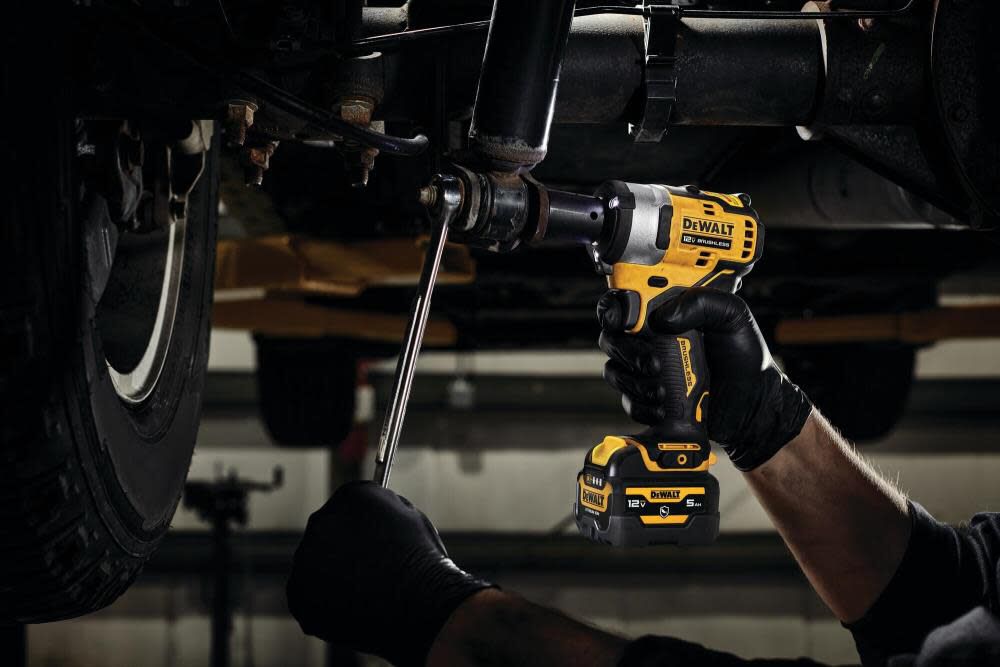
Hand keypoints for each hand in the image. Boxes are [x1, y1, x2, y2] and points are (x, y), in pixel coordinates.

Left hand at [286, 482, 493, 665]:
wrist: (418, 604)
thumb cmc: (421, 563)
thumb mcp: (410, 518)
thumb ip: (381, 511)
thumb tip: (370, 518)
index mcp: (350, 496)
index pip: (347, 506)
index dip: (360, 526)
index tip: (368, 541)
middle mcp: (321, 520)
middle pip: (327, 533)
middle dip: (343, 550)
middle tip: (366, 570)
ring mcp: (306, 558)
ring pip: (315, 566)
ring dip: (333, 577)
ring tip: (365, 593)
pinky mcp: (299, 593)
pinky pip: (308, 597)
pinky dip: (325, 605)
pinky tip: (353, 608)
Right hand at [599, 289, 812, 470]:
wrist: (752, 405)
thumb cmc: (744, 358)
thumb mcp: (732, 317)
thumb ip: (702, 302)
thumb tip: (663, 317)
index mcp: (666, 312)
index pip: (624, 302)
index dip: (613, 308)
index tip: (623, 320)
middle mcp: (651, 339)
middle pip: (612, 338)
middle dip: (627, 352)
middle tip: (653, 363)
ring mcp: (647, 370)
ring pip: (615, 371)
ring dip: (633, 382)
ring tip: (663, 391)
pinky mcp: (649, 397)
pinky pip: (627, 401)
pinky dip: (639, 405)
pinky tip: (662, 408)